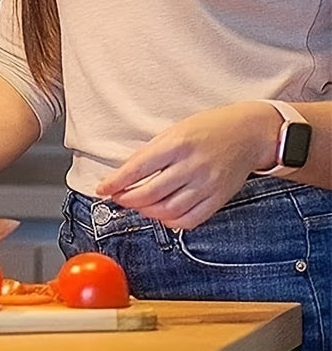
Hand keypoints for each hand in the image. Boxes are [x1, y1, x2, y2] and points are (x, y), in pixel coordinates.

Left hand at [95, 102, 279, 228]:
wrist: (248, 133)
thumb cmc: (207, 128)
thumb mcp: (174, 130)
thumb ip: (153, 152)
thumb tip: (127, 173)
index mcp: (176, 144)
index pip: (138, 168)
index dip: (116, 181)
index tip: (102, 188)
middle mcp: (191, 166)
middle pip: (151, 193)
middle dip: (128, 199)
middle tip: (118, 197)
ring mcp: (207, 184)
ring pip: (169, 210)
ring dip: (147, 212)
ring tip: (137, 205)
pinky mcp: (219, 198)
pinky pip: (191, 219)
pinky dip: (171, 222)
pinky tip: (162, 215)